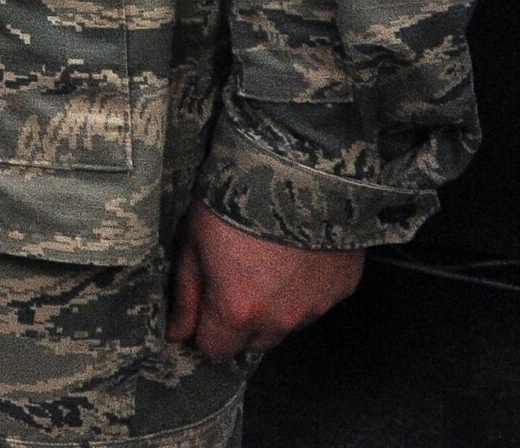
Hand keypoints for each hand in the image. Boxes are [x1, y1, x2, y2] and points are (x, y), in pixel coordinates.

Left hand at [167, 202, 362, 361]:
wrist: (295, 170)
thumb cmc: (234, 200)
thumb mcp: (194, 240)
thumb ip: (187, 294)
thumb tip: (177, 333)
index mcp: (238, 311)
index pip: (216, 350)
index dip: (205, 331)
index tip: (203, 307)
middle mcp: (280, 320)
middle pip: (253, 342)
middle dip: (240, 322)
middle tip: (234, 278)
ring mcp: (316, 306)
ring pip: (287, 324)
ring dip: (274, 306)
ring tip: (266, 261)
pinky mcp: (342, 289)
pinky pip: (316, 301)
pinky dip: (304, 288)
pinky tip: (296, 253)